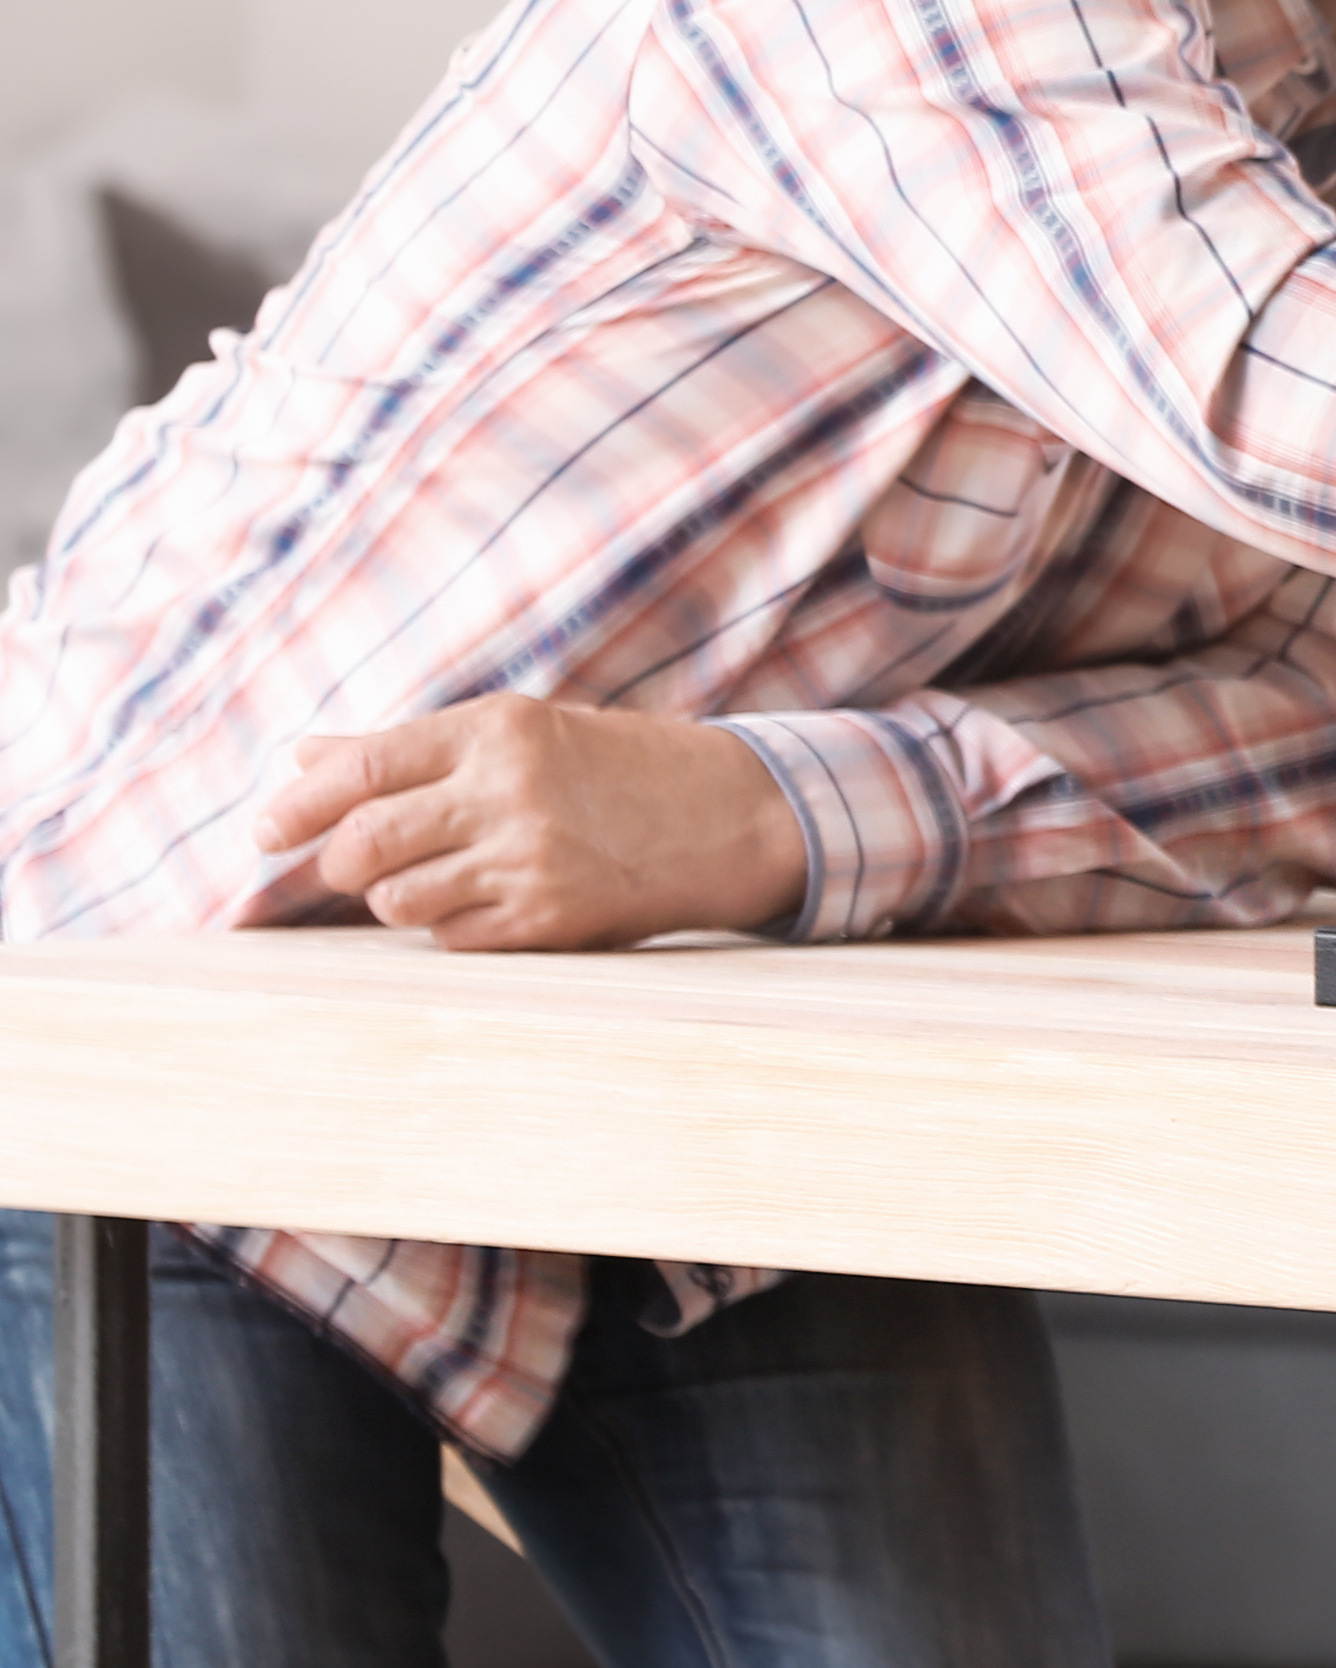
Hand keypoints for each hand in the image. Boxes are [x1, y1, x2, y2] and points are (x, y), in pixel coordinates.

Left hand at [253, 695, 807, 950]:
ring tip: (433, 878)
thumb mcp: (523, 731)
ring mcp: (531, 859)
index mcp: (496, 730)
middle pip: (363, 842)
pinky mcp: (553, 917)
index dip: (297, 807)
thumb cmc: (621, 766)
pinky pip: (452, 936)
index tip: (267, 829)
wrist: (736, 814)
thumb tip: (304, 760)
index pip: (358, 770)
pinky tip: (487, 901)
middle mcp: (508, 792)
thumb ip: (413, 748)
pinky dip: (450, 926)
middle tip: (342, 865)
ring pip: (398, 899)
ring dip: (395, 897)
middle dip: (336, 862)